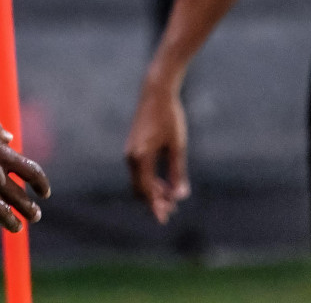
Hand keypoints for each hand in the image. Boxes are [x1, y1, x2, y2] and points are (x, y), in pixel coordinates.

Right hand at [124, 76, 190, 223]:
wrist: (156, 92)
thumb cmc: (170, 117)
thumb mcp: (178, 146)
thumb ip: (178, 172)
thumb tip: (180, 195)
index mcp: (141, 157)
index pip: (147, 190)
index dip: (156, 206)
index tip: (165, 219)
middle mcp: (131, 156)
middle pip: (140, 189)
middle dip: (154, 201)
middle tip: (172, 210)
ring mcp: (130, 151)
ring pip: (139, 180)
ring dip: (153, 191)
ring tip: (171, 198)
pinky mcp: (133, 147)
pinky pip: (139, 171)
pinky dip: (150, 180)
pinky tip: (164, 183)